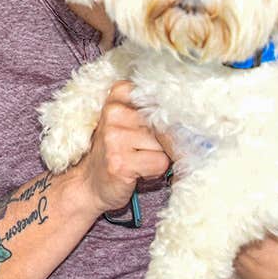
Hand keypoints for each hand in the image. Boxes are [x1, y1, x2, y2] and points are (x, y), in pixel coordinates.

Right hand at [66, 80, 173, 215]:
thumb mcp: (129, 121)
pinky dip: (155, 171)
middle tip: (141, 149)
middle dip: (162, 140)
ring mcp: (115, 136)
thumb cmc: (117, 150)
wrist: (89, 183)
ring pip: (164, 144)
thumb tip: (187, 120)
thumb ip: (152, 112)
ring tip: (138, 160)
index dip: (165, 115)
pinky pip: (160, 162)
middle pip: (164, 123)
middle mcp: (114, 112)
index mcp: (117, 95)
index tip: (155, 126)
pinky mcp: (121, 161)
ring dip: (158, 156)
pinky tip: (137, 171)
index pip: (160, 97)